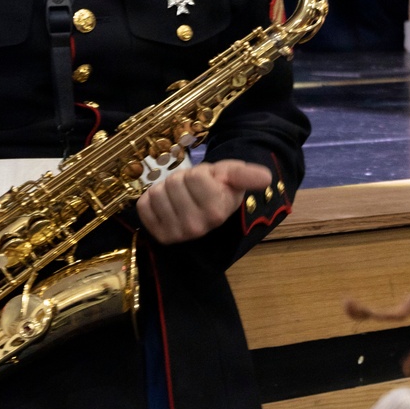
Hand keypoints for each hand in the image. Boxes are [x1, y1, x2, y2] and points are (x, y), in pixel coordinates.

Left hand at [138, 159, 271, 243]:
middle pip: (173, 183)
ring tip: (180, 196)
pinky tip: (167, 205)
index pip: (195, 176)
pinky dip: (151, 200)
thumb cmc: (219, 187)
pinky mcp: (157, 234)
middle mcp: (196, 227)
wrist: (204, 209)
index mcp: (217, 212)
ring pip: (156, 193)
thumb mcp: (233, 176)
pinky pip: (143, 206)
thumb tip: (266, 177)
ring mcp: (175, 234)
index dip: (199, 174)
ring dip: (166, 189)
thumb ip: (247, 175)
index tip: (207, 182)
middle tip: (191, 189)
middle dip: (181, 180)